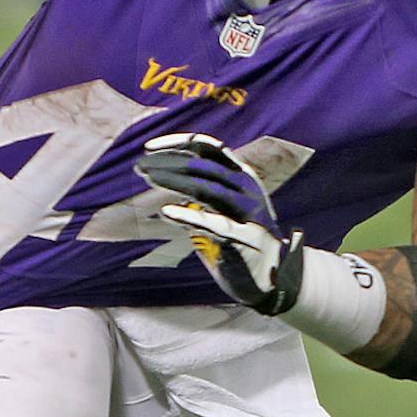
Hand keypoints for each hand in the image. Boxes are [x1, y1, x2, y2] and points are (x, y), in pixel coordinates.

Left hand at [137, 132, 306, 314]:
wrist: (276, 274)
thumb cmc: (243, 238)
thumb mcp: (225, 207)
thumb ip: (203, 192)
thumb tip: (169, 182)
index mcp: (241, 175)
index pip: (209, 147)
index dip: (178, 143)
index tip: (149, 147)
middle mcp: (246, 188)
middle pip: (203, 165)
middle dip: (168, 162)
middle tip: (139, 167)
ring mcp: (247, 212)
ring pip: (207, 188)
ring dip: (174, 180)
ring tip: (148, 177)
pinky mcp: (243, 238)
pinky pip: (214, 224)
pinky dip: (189, 216)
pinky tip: (167, 213)